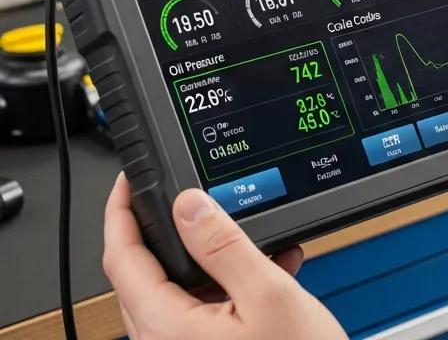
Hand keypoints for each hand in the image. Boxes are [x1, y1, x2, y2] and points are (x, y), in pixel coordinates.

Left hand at [103, 173, 346, 339]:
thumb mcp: (269, 296)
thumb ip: (225, 247)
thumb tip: (188, 204)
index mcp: (167, 330)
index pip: (121, 261)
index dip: (120, 213)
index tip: (128, 180)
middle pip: (141, 276)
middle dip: (162, 229)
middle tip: (184, 192)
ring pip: (174, 292)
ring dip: (205, 257)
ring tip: (247, 232)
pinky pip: (199, 311)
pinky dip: (224, 284)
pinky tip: (268, 269)